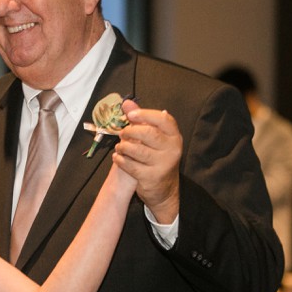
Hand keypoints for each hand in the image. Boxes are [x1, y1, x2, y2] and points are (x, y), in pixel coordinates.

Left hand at [113, 100, 181, 223]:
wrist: (163, 188)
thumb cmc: (156, 157)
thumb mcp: (153, 137)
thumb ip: (140, 119)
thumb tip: (126, 103)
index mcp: (174, 135)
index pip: (163, 119)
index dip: (145, 115)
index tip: (130, 115)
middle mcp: (172, 149)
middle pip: (149, 133)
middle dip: (130, 131)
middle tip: (122, 134)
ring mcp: (163, 164)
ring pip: (138, 150)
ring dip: (124, 147)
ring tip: (120, 147)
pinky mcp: (152, 177)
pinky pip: (131, 165)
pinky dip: (121, 160)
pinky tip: (117, 158)